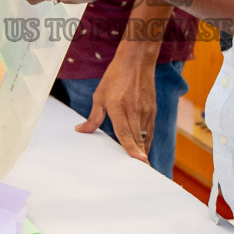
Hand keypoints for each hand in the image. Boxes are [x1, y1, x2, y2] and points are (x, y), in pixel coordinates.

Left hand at [76, 43, 157, 161]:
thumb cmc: (116, 76)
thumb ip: (93, 117)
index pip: (126, 132)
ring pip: (145, 136)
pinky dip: (146, 141)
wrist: (136, 60)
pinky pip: (150, 130)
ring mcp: (145, 110)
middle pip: (137, 138)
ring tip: (141, 166)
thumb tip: (81, 131)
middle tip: (140, 172)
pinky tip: (143, 149)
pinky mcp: (152, 109)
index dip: (132, 147)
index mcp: (119, 106)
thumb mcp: (100, 95)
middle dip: (139, 156)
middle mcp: (134, 110)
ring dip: (143, 151)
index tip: (139, 160)